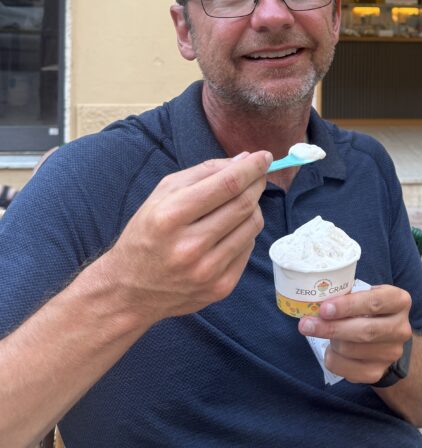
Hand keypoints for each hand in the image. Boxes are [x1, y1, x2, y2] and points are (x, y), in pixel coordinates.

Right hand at [104, 151, 271, 323]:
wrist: (130, 290)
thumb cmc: (147, 234)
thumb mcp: (162, 194)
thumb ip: (204, 172)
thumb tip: (244, 159)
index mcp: (170, 216)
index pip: (227, 185)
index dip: (251, 167)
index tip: (264, 156)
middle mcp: (189, 246)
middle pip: (244, 204)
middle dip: (256, 183)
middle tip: (258, 175)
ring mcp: (207, 271)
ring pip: (252, 226)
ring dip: (253, 207)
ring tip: (238, 203)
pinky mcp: (220, 287)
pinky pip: (249, 248)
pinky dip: (245, 233)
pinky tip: (229, 231)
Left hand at [297, 285, 411, 383]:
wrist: (386, 342)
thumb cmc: (369, 312)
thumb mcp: (366, 296)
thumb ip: (349, 297)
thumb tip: (317, 302)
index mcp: (399, 301)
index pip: (375, 302)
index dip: (348, 305)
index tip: (324, 308)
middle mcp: (401, 329)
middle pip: (364, 331)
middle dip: (331, 327)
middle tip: (306, 324)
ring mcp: (391, 353)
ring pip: (351, 350)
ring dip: (330, 341)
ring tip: (322, 332)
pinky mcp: (377, 372)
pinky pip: (345, 368)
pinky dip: (332, 358)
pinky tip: (331, 349)